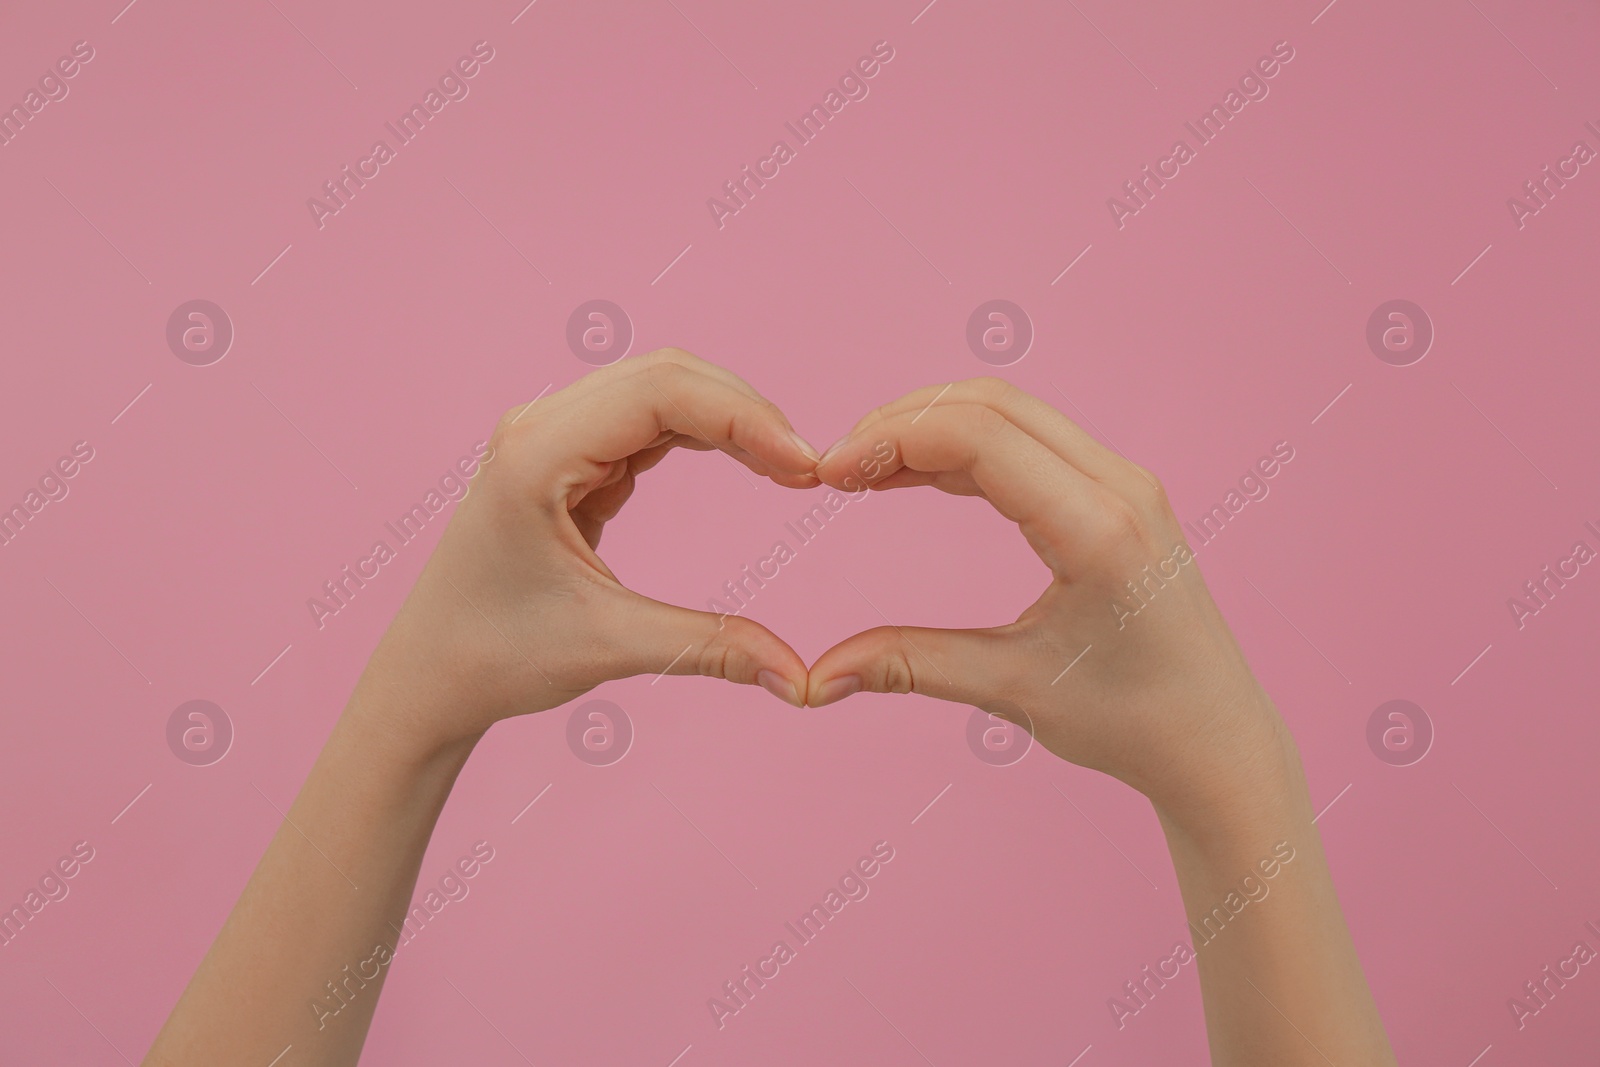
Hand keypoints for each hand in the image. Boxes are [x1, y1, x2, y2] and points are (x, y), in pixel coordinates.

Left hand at [355, 349, 821, 753]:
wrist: (427, 676)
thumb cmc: (494, 658)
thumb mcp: (609, 647)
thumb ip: (709, 648)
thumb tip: (800, 677)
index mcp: (536, 455)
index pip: (661, 393)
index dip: (744, 418)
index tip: (804, 468)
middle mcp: (539, 427)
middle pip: (666, 375)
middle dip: (746, 412)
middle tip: (808, 469)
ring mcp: (550, 435)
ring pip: (660, 390)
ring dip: (729, 419)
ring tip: (787, 468)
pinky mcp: (566, 457)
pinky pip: (647, 422)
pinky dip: (703, 435)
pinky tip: (748, 465)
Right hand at [806, 378, 1291, 819]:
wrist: (1217, 741)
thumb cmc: (1132, 723)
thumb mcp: (1013, 690)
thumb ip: (910, 665)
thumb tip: (817, 678)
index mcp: (1097, 530)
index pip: (978, 435)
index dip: (891, 440)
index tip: (829, 475)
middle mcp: (1119, 487)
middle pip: (989, 404)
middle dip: (901, 423)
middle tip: (835, 469)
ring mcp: (1125, 483)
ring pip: (1010, 413)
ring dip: (931, 428)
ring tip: (863, 472)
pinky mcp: (1120, 494)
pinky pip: (1031, 440)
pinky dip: (966, 447)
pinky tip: (917, 479)